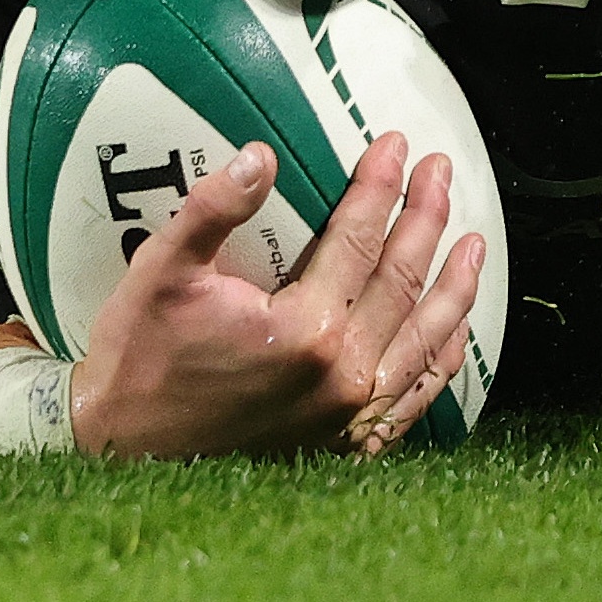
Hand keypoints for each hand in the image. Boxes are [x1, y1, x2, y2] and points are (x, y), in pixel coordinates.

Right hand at [67, 132, 485, 459]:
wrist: (128, 455)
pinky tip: (456, 329)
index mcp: (305, 330)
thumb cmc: (141, 360)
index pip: (360, 239)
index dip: (380, 186)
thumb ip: (214, 210)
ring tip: (473, 240)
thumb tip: (260, 156)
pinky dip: (442, 356)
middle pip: (403, 280)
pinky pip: (415, 395)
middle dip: (426, 218)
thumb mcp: (162, 273)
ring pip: (425, 338)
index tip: (394, 145)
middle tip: (440, 171)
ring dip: (454, 285)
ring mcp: (351, 416)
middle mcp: (342, 375)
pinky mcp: (347, 443)